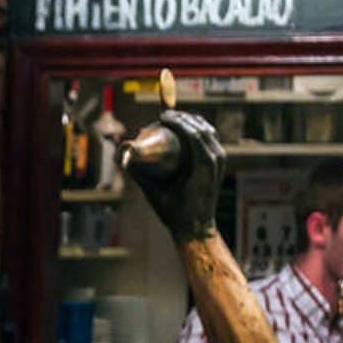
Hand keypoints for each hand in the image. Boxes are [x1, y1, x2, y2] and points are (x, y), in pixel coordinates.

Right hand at [124, 111, 225, 243]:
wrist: (196, 227)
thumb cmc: (174, 212)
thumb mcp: (154, 193)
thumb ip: (138, 174)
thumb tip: (121, 156)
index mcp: (203, 165)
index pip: (192, 133)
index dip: (176, 121)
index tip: (162, 116)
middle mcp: (215, 159)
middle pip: (201, 128)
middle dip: (184, 117)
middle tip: (166, 114)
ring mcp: (220, 161)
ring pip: (209, 131)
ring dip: (192, 121)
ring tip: (176, 118)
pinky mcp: (220, 163)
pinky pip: (211, 140)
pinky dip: (198, 131)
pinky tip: (186, 130)